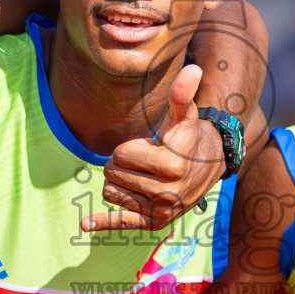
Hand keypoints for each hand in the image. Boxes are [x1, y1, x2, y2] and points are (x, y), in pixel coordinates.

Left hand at [84, 64, 225, 232]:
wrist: (209, 166)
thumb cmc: (189, 136)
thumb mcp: (184, 115)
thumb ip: (181, 94)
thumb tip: (192, 68)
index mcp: (172, 165)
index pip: (121, 155)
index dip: (130, 147)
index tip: (151, 148)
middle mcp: (167, 192)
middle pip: (113, 174)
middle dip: (123, 164)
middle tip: (148, 163)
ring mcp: (161, 211)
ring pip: (111, 193)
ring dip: (121, 183)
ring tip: (145, 177)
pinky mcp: (155, 223)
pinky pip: (120, 223)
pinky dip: (102, 223)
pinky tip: (85, 224)